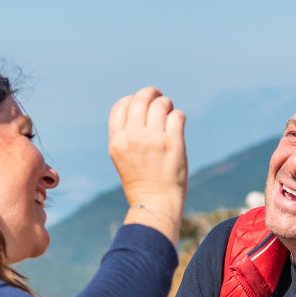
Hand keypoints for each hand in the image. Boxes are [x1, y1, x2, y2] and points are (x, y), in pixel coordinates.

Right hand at [108, 87, 186, 227]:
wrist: (154, 203)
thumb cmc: (140, 182)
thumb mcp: (122, 158)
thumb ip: (126, 135)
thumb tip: (141, 109)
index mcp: (117, 140)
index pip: (121, 106)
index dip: (132, 100)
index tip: (141, 104)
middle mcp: (133, 137)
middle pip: (140, 99)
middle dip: (151, 93)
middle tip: (159, 97)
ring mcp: (153, 139)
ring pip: (161, 104)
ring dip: (167, 104)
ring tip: (170, 112)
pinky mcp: (173, 143)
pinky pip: (177, 116)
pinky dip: (178, 116)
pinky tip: (178, 123)